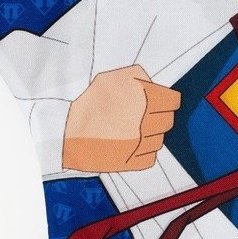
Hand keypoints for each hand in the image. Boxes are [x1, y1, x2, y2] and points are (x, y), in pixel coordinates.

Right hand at [63, 64, 180, 171]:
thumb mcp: (112, 77)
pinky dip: (144, 152)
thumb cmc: (87, 102)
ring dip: (150, 134)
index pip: (172, 102)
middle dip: (158, 116)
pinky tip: (131, 145)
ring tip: (131, 130)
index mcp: (143, 99)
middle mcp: (145, 121)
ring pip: (159, 140)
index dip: (166, 100)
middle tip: (142, 115)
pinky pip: (150, 157)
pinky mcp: (131, 162)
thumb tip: (153, 84)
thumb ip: (138, 76)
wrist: (65, 130)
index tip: (162, 102)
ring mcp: (139, 144)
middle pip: (167, 121)